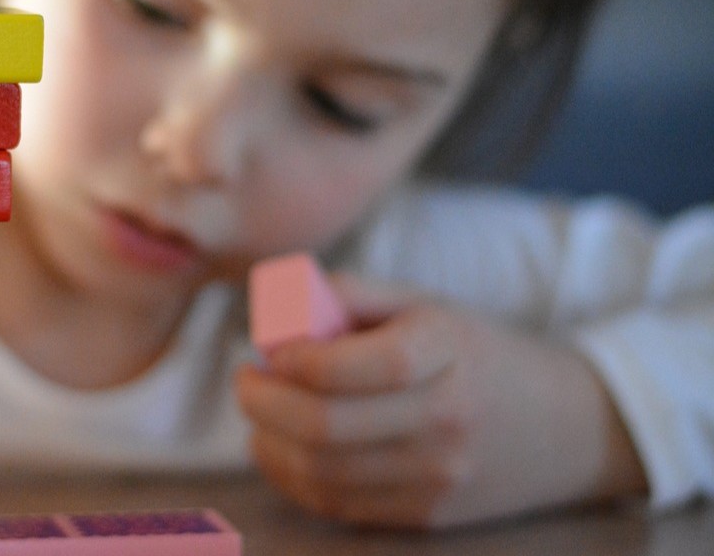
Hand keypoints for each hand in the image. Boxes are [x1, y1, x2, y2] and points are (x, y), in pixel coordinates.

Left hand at [236, 273, 646, 528]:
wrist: (567, 426)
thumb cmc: (475, 352)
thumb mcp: (424, 305)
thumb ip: (349, 296)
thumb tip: (274, 313)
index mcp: (448, 351)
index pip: (357, 366)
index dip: (297, 360)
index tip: (271, 350)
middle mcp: (447, 420)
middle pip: (326, 426)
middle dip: (263, 402)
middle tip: (245, 380)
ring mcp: (439, 477)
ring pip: (322, 472)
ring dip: (268, 442)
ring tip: (258, 413)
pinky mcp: (427, 515)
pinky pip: (337, 503)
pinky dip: (291, 476)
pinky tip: (278, 447)